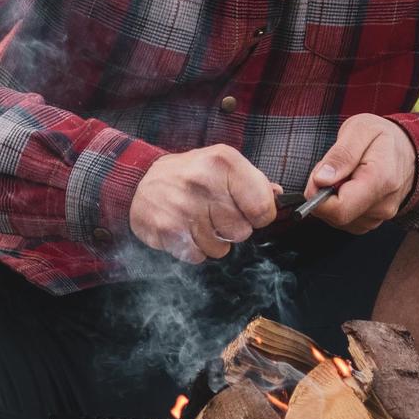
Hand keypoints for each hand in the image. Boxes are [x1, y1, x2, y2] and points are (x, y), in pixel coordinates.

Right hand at [130, 144, 278, 261]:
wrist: (140, 181)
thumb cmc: (191, 175)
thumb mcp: (223, 165)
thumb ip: (253, 182)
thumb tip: (278, 197)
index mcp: (224, 162)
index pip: (263, 208)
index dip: (260, 216)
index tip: (249, 212)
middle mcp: (203, 183)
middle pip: (242, 232)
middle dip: (232, 229)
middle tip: (215, 215)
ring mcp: (184, 207)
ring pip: (220, 249)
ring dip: (212, 241)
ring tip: (197, 221)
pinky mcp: (168, 229)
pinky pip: (198, 256)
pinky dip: (194, 249)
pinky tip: (184, 230)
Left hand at [306, 113, 416, 230]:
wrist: (409, 150)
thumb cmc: (382, 136)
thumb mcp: (360, 129)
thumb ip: (340, 155)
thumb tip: (321, 180)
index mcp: (381, 180)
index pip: (340, 208)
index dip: (318, 196)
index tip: (318, 176)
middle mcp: (383, 205)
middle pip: (336, 215)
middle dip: (324, 193)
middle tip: (332, 169)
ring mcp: (380, 216)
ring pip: (338, 219)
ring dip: (331, 198)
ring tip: (345, 174)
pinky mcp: (373, 221)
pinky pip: (345, 220)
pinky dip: (340, 204)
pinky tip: (350, 186)